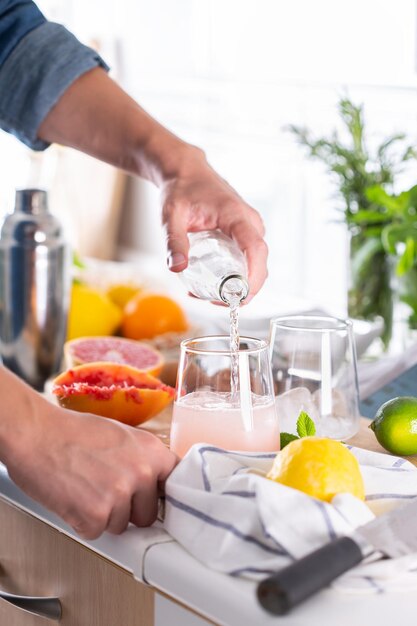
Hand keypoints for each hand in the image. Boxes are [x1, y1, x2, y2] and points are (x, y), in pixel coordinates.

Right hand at [5, 401, 177, 539]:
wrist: (36, 433)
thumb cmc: (72, 432)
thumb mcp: (122, 436)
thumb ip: (142, 459)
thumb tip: (154, 482)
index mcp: (152, 451)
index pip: (177, 485)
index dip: (161, 495)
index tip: (155, 500)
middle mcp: (142, 473)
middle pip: (149, 514)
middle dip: (128, 509)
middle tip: (104, 488)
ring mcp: (121, 494)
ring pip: (122, 525)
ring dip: (103, 515)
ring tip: (85, 488)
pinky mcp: (98, 515)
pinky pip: (97, 533)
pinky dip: (83, 522)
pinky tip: (74, 498)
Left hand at [161, 148, 267, 302]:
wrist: (186, 171)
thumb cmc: (181, 188)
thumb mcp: (171, 215)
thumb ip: (173, 241)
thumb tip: (177, 268)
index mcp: (236, 215)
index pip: (256, 249)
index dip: (254, 276)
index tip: (241, 296)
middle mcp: (250, 223)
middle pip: (259, 263)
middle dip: (243, 289)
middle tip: (213, 302)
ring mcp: (250, 228)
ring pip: (255, 264)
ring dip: (238, 285)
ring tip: (206, 294)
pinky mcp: (245, 234)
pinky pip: (248, 259)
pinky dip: (235, 276)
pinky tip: (211, 284)